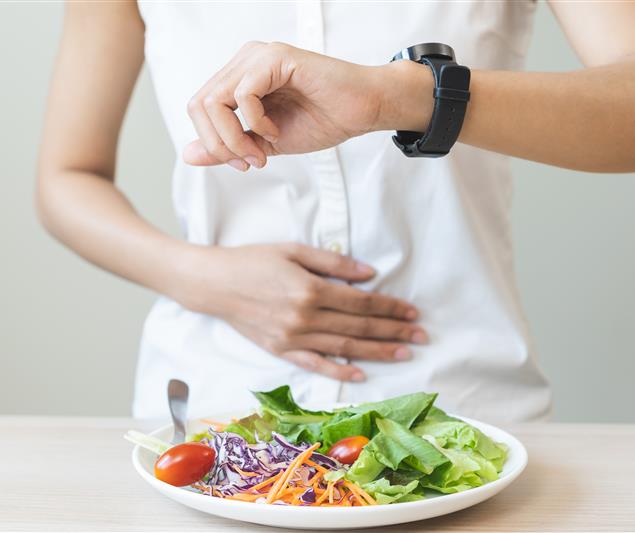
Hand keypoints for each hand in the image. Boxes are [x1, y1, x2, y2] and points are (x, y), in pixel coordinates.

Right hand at [177, 243, 427, 380]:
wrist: (213, 283)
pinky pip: (315, 365)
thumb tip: (369, 274)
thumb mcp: (294, 250)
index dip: (390, 308)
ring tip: (403, 354)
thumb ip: (333, 263)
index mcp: (310, 290)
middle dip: (393, 332)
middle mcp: (304, 318)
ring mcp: (292, 338)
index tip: (412, 312)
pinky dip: (339, 371)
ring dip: (377, 352)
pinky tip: (361, 375)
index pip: (362, 303)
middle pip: (359, 328)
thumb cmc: (253, 261)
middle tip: (421, 337)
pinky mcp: (280, 351)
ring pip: (344, 349)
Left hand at [183, 41, 383, 170]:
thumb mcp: (265, 143)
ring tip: (263, 150)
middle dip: (220, 143)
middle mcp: (244, 62)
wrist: (362, 110)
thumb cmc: (323, 119)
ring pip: (214, 99)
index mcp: (238, 78)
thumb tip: (188, 156)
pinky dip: (255, 121)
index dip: (213, 143)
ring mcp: (258, 56)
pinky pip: (244, 94)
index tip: (245, 164)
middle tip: (250, 161)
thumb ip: (227, 147)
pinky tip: (276, 131)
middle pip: (198, 104)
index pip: (198, 108)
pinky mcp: (275, 58)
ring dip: (234, 136)